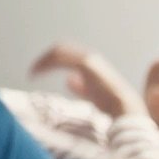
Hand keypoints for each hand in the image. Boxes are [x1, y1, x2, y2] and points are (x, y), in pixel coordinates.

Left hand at [30, 42, 145, 119]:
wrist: (125, 110)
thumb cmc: (112, 106)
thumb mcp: (94, 95)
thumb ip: (82, 87)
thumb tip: (69, 80)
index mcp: (93, 63)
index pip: (67, 54)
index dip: (52, 59)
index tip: (39, 70)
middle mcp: (91, 58)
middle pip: (62, 49)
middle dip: (46, 58)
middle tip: (34, 70)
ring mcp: (89, 60)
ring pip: (59, 52)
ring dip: (44, 61)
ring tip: (33, 72)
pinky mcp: (86, 65)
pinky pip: (61, 59)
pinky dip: (46, 64)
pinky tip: (36, 73)